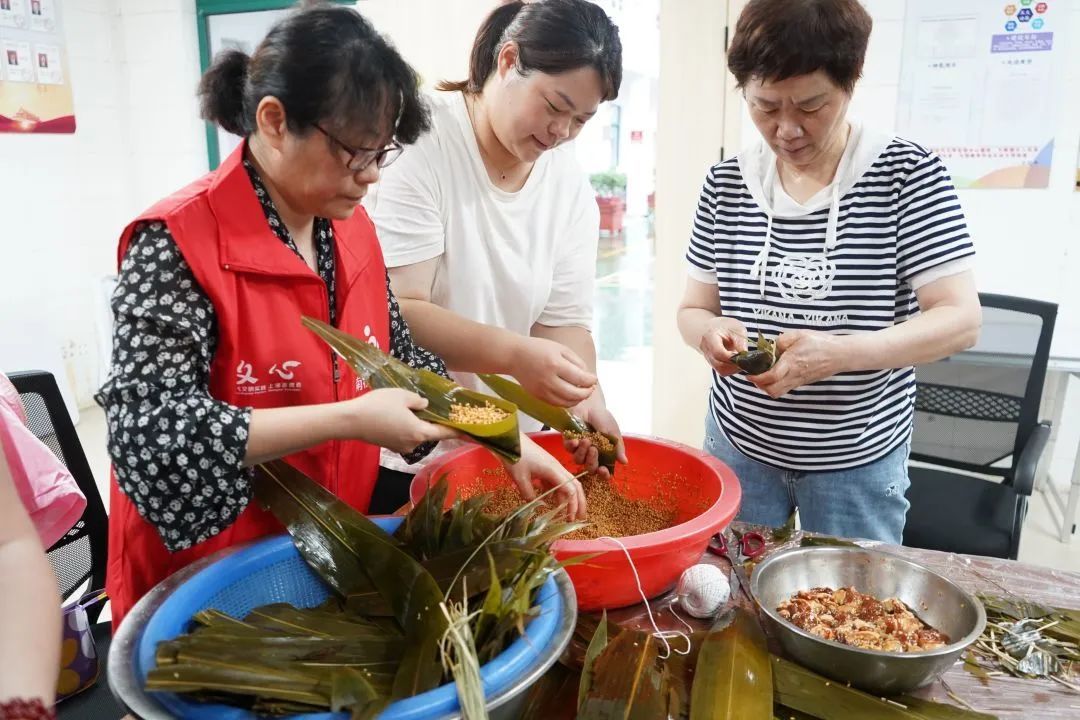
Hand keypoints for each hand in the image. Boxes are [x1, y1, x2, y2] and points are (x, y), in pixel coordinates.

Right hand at [338, 388, 459, 453]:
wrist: (351, 421)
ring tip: (404, 407)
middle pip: (428, 432)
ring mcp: (400, 446)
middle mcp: (413, 443)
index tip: (469, 432)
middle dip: (430, 421)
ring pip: (414, 433)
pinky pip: (403, 435)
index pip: (444, 433)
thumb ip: (418, 401)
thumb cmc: (378, 406)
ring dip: (414, 422)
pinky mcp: (390, 445)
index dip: (457, 431)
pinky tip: (394, 415)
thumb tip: (425, 406)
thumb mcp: (402, 396)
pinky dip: (404, 426)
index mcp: (420, 432)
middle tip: (429, 406)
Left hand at [502, 434, 586, 519]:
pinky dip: (557, 492)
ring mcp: (553, 466)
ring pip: (567, 483)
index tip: (571, 518)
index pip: (570, 490)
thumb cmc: (515, 456)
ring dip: (568, 498)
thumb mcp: (519, 478)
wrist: (510, 438)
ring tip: (566, 513)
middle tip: (580, 517)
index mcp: (553, 470)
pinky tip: (551, 500)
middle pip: (575, 486)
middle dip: (579, 502)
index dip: (573, 505)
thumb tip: (535, 505)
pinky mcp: (547, 466)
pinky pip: (557, 481)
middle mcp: (557, 468)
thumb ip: (528, 494)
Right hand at [509, 336, 597, 406]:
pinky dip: (567, 402)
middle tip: (591, 388)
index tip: (594, 379)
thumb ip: (576, 362)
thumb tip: (588, 376)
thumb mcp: (560, 348)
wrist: (514, 356)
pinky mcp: (538, 397)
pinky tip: (571, 396)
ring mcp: (542, 391)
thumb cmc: (538, 349)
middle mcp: (549, 380)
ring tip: (582, 392)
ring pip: (567, 402)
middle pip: (575, 394)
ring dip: (578, 399)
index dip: (591, 381)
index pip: (580, 378)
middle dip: (587, 392)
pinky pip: (557, 404)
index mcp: (556, 364)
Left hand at [564, 392, 627, 478]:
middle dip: (592, 462)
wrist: (590, 403)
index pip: (603, 470)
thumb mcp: (613, 432)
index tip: (603, 471)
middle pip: (590, 468)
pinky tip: (576, 440)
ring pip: (578, 460)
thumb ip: (617, 447)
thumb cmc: (602, 417)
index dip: (603, 474)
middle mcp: (590, 454)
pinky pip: (568, 449)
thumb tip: (624, 462)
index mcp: (603, 454)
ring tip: (587, 440)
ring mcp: (578, 448)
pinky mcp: (568, 441)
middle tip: (595, 450)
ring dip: (582, 452)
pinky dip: (572, 446)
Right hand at [699, 317, 748, 375]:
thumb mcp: (737, 328)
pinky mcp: (712, 363)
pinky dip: (731, 369)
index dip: (732, 358)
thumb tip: (746, 357)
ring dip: (733, 369)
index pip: (718, 352)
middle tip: (745, 361)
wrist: (714, 328)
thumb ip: (740, 342)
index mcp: (710, 336)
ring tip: (742, 362)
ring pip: (720, 370)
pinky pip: (721, 371)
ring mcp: (708, 358)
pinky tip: (737, 363)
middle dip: (734, 365)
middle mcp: (706, 349)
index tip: (743, 357)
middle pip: (719, 365)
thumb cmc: (726, 326)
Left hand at [749, 330, 846, 397]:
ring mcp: (799, 381)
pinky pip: (785, 389)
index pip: (770, 377)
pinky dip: (776, 386)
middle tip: (754, 375)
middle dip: (759, 385)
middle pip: (772, 391)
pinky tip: (775, 375)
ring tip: (763, 376)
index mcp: (791, 363)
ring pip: (778, 393)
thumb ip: (781, 340)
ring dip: (767, 387)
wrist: (839, 354)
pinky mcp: (802, 383)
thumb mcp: (798, 334)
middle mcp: (794, 375)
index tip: (748, 373)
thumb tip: (770, 347)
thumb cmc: (820, 342)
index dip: (756, 378)